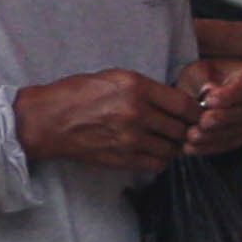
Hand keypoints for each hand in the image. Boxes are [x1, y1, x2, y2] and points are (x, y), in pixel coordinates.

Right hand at [16, 67, 198, 176]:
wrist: (45, 120)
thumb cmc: (75, 94)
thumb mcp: (113, 78)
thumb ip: (146, 89)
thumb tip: (176, 102)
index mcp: (135, 87)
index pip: (185, 105)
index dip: (195, 111)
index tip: (193, 114)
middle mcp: (136, 113)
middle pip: (182, 128)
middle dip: (185, 129)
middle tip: (179, 128)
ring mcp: (130, 138)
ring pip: (172, 148)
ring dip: (172, 145)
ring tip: (163, 140)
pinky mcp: (123, 158)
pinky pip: (157, 164)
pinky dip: (160, 159)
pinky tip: (151, 151)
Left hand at [179, 58, 241, 156]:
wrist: (205, 92)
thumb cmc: (203, 77)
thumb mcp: (199, 71)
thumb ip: (204, 80)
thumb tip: (211, 92)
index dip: (228, 96)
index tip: (209, 101)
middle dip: (222, 119)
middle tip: (201, 122)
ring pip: (241, 130)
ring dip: (215, 136)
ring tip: (192, 136)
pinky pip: (233, 142)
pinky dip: (212, 146)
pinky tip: (192, 147)